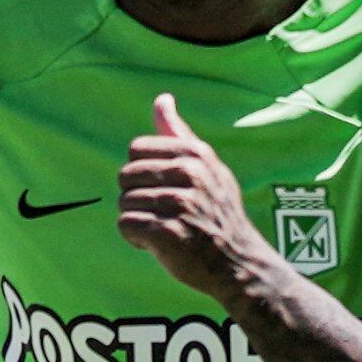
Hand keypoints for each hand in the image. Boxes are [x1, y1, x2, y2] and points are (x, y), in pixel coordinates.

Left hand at [117, 92, 268, 298]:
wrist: (238, 261)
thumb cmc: (216, 212)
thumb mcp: (207, 167)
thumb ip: (180, 134)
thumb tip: (162, 100)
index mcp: (196, 155)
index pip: (136, 149)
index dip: (141, 172)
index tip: (161, 188)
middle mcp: (190, 175)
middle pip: (126, 175)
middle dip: (135, 196)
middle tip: (160, 212)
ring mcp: (180, 204)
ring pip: (124, 202)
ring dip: (137, 219)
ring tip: (162, 228)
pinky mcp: (168, 233)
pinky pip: (126, 225)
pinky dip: (135, 238)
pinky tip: (156, 243)